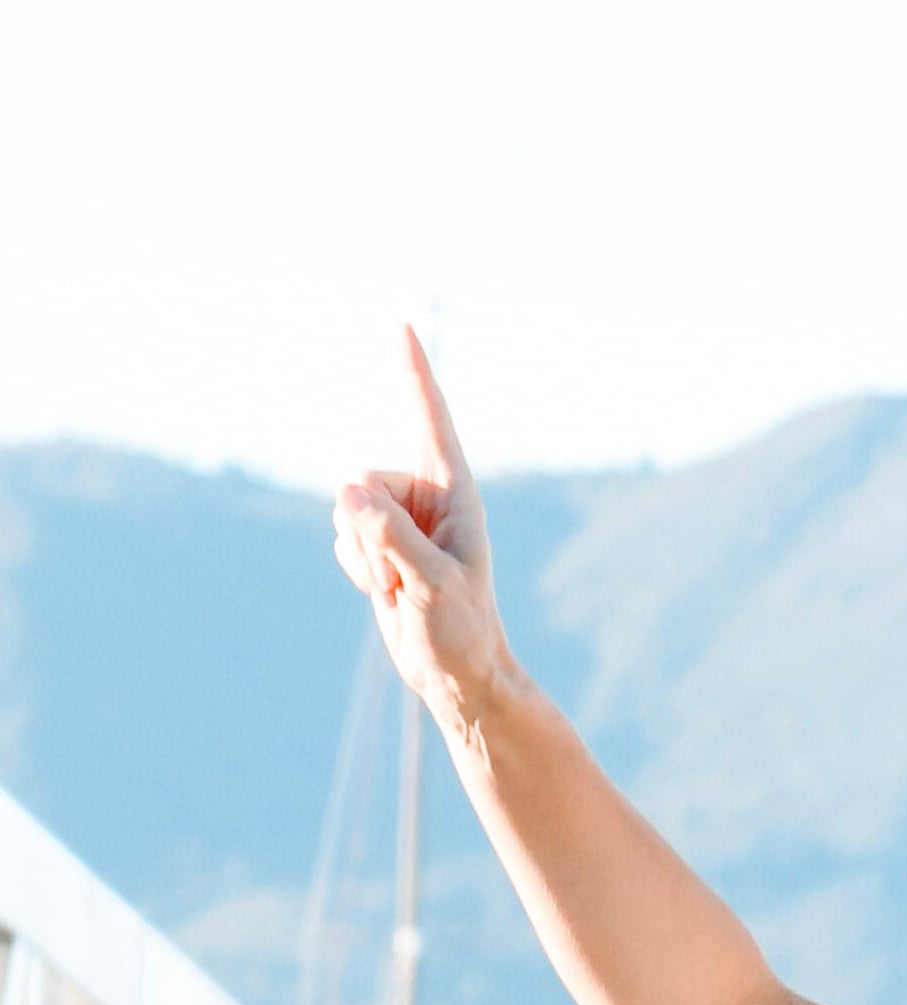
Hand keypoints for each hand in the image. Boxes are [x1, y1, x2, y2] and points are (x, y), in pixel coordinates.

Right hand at [331, 326, 505, 723]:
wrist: (455, 675)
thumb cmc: (462, 632)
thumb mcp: (431, 585)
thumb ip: (390, 536)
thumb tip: (346, 490)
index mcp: (454, 494)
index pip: (430, 420)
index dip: (414, 373)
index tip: (402, 325)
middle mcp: (425, 497)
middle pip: (362, 480)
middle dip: (369, 530)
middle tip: (404, 578)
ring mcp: (399, 518)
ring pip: (345, 508)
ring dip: (363, 555)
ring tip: (401, 588)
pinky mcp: (379, 542)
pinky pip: (342, 535)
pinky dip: (356, 566)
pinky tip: (387, 592)